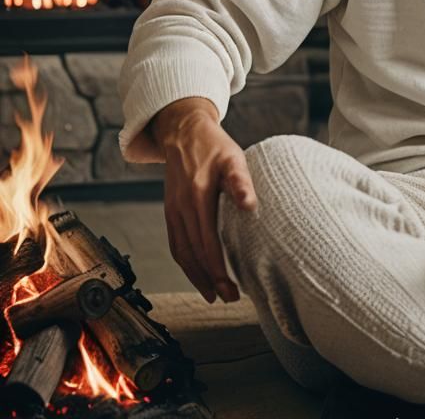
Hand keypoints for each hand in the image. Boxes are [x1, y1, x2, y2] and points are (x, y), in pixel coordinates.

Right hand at [150, 97, 257, 303]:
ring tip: (212, 294)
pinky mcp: (170, 210)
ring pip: (180, 252)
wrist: (184, 131)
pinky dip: (185, 261)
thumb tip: (250, 206)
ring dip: (195, 276)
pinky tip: (196, 272)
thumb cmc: (215, 146)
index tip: (231, 288)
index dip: (217, 270)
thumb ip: (241, 182)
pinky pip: (175, 242)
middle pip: (193, 253)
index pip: (207, 243)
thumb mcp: (234, 157)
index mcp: (197, 197)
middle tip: (227, 298)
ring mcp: (172, 210)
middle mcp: (181, 208)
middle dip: (208, 280)